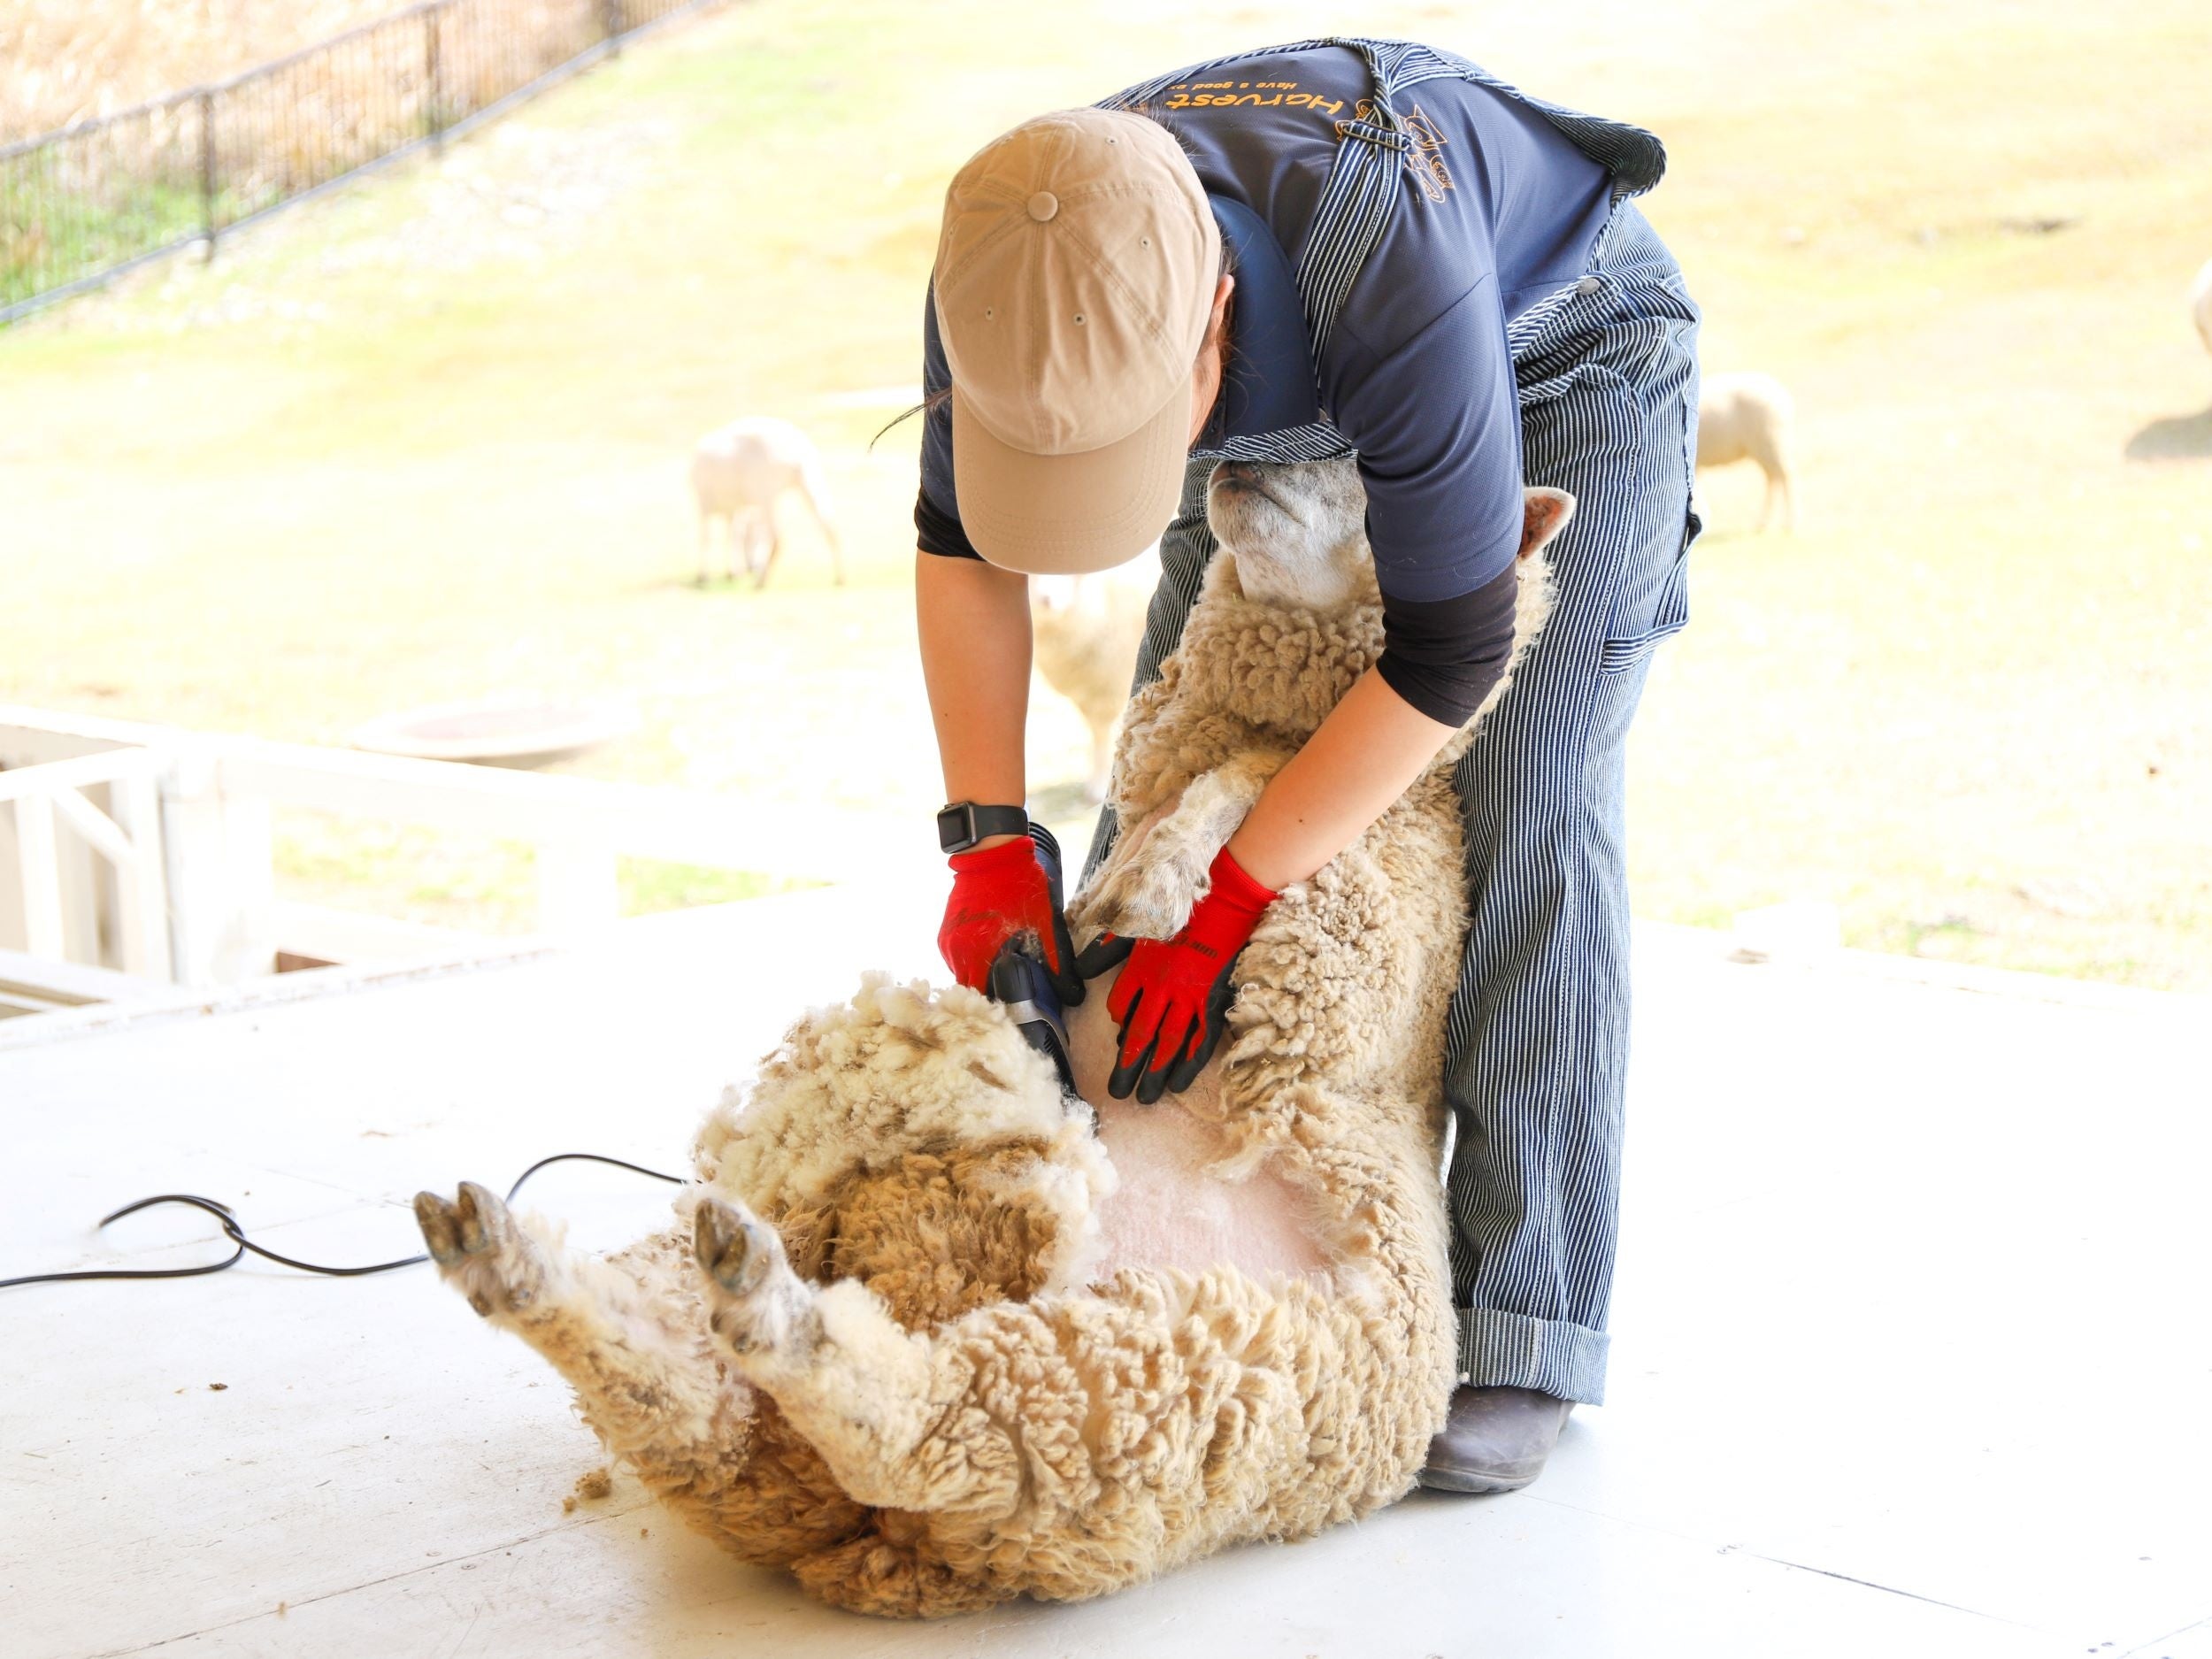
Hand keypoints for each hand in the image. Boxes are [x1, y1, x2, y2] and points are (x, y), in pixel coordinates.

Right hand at [938, 833, 1083, 1005]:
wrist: (991, 852)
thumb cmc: (1019, 887)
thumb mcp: (1045, 925)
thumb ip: (1057, 962)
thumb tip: (1074, 995)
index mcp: (979, 957)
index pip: (982, 1001)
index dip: (997, 1009)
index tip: (1012, 1013)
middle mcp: (957, 954)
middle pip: (970, 991)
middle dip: (987, 996)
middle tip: (1009, 998)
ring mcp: (947, 943)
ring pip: (961, 975)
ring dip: (978, 978)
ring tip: (1000, 977)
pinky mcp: (944, 932)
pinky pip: (956, 959)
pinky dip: (970, 963)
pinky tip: (988, 956)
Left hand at [1075, 846, 1276, 1103]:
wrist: (1226, 904)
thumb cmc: (1184, 911)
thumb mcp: (1139, 925)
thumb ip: (1108, 948)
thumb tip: (1080, 967)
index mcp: (1140, 969)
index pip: (1120, 1007)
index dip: (1119, 1024)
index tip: (1118, 1039)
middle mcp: (1160, 989)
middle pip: (1139, 1035)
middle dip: (1128, 1067)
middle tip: (1118, 1093)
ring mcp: (1188, 999)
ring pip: (1167, 1044)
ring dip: (1155, 1073)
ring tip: (1146, 1098)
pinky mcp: (1213, 1003)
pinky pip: (1199, 1040)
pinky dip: (1189, 1063)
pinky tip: (1179, 1083)